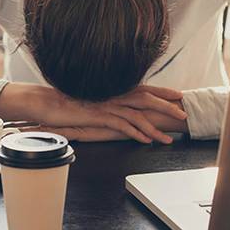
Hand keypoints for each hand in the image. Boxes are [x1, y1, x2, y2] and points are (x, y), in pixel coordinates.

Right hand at [30, 99, 188, 142]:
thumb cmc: (67, 103)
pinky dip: (136, 133)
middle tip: (183, 114)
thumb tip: (118, 110)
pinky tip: (146, 141)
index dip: (162, 91)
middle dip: (167, 106)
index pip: (143, 88)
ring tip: (168, 138)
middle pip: (146, 98)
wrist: (46, 103)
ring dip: (155, 127)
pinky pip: (122, 125)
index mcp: (113, 89)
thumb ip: (106, 103)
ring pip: (138, 114)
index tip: (178, 95)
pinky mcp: (98, 115)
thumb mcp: (91, 101)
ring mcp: (106, 104)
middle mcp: (112, 94)